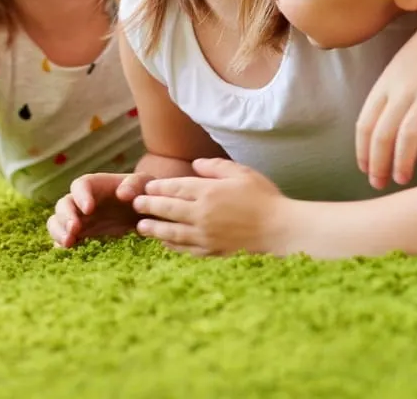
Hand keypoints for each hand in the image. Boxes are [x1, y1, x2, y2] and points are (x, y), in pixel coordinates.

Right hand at [47, 171, 150, 247]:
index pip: (80, 185)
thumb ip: (135, 184)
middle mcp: (81, 202)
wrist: (144, 215)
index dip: (81, 196)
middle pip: (63, 204)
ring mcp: (78, 220)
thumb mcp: (144, 184)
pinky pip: (62, 240)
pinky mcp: (79, 237)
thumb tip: (122, 193)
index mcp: (95, 185)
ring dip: (58, 232)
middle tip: (74, 229)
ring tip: (68, 244)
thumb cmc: (142, 194)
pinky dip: (60, 247)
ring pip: (57, 222)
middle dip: (65, 216)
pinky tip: (68, 255)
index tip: (89, 209)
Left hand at [132, 158, 285, 256]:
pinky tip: (164, 242)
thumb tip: (196, 165)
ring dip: (154, 228)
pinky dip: (171, 245)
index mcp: (208, 191)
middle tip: (135, 205)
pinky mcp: (212, 252)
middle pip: (167, 209)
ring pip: (171, 232)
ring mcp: (205, 235)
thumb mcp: (241, 172)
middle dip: (149, 206)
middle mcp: (202, 214)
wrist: (281, 231)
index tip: (146, 187)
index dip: (157, 187)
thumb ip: (215, 166)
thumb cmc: (264, 198)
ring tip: (141, 227)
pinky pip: (185, 249)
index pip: (174, 188)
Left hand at [356, 18, 416, 189]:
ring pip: (408, 134)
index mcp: (386, 83)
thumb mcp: (398, 69)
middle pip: (383, 133)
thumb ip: (390, 97)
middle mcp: (403, 89)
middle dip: (378, 163)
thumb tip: (383, 131)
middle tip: (379, 183)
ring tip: (402, 179)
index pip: (365, 123)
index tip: (364, 168)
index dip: (363, 150)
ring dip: (403, 161)